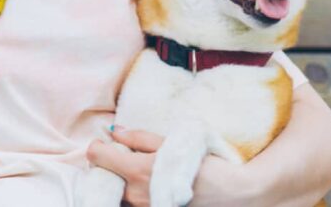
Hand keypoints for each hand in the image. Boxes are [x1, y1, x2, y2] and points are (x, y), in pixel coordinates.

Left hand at [87, 127, 260, 206]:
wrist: (233, 195)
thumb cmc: (206, 165)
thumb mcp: (173, 143)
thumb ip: (140, 138)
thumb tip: (114, 131)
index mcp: (137, 171)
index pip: (97, 156)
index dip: (98, 146)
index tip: (106, 142)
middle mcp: (135, 195)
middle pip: (105, 176)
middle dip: (111, 164)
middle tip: (127, 155)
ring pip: (119, 191)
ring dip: (123, 179)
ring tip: (144, 171)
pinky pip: (134, 202)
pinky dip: (135, 192)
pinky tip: (152, 185)